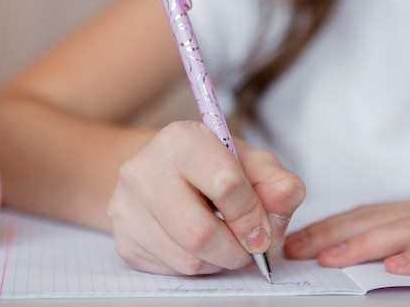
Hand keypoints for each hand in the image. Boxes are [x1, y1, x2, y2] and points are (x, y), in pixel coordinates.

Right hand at [107, 121, 304, 275]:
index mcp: (180, 140)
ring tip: (225, 242)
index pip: (225, 183)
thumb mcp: (249, 163)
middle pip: (200, 233)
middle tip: (248, 246)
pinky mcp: (123, 238)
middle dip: (236, 250)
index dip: (253, 214)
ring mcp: (127, 206)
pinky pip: (170, 270)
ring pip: (186, 258)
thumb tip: (286, 197)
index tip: (263, 228)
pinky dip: (197, 266)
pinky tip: (200, 245)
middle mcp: (144, 169)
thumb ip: (276, 180)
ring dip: (218, 261)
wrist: (162, 171)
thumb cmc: (210, 166)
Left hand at [284, 175, 409, 274]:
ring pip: (406, 231)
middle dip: (332, 235)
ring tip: (330, 257)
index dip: (330, 227)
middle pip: (376, 221)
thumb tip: (379, 254)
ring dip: (363, 244)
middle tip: (295, 249)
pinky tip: (399, 267)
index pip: (368, 215)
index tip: (297, 241)